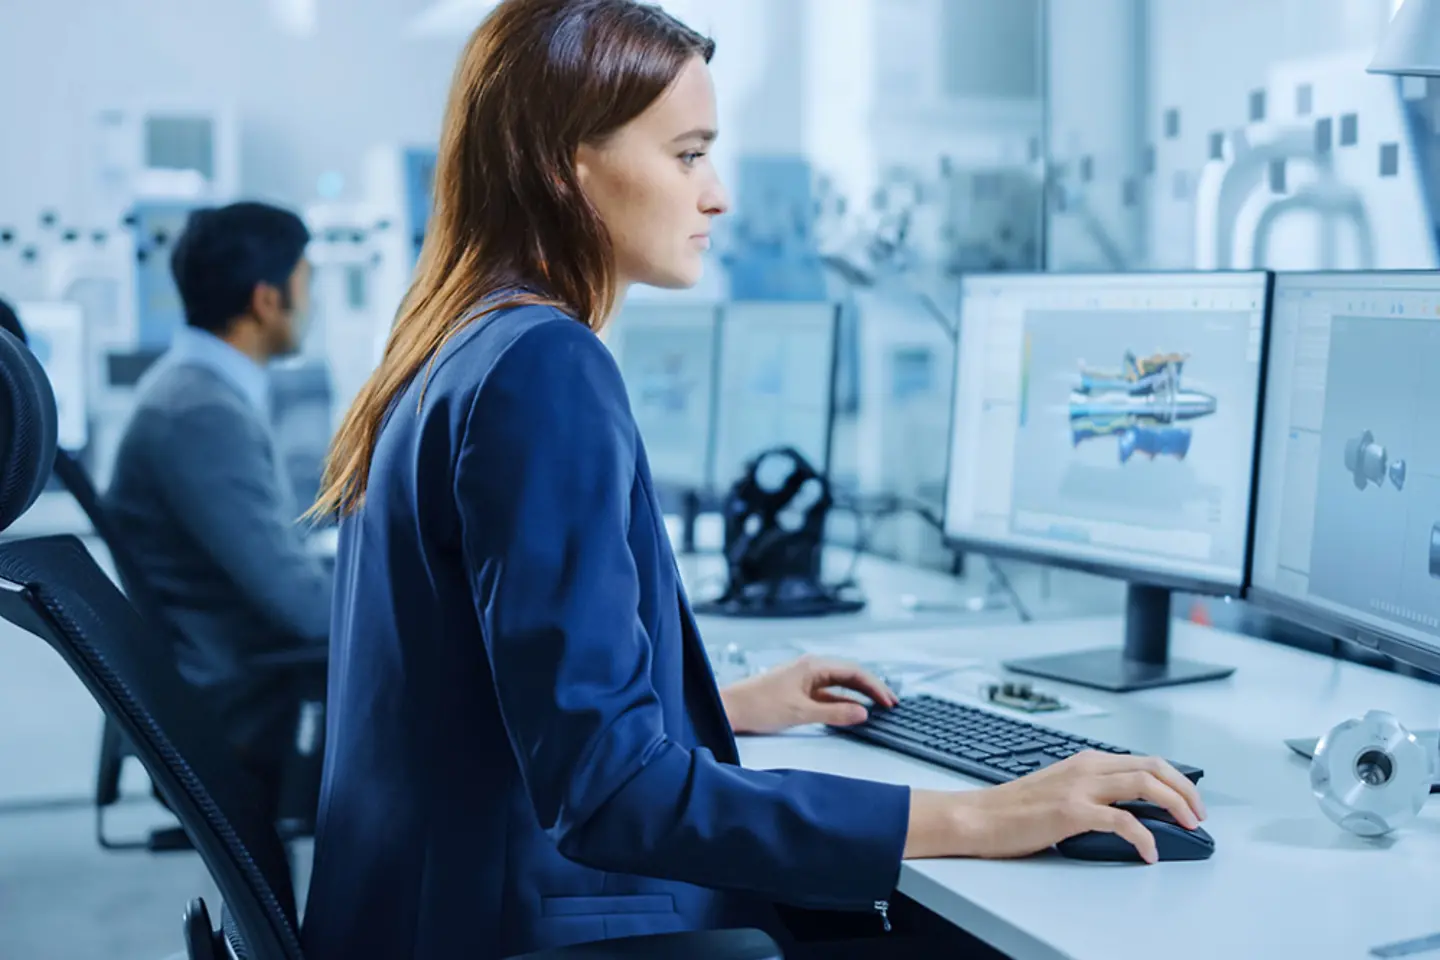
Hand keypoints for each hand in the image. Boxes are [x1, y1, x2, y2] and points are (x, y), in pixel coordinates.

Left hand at [720, 654, 898, 734]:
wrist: (730, 709)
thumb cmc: (758, 706)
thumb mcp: (801, 713)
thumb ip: (834, 713)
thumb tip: (862, 713)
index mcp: (812, 665)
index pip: (853, 671)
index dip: (875, 686)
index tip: (889, 700)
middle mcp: (810, 668)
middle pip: (849, 675)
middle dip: (871, 689)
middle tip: (890, 703)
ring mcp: (804, 679)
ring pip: (839, 685)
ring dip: (858, 696)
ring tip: (877, 707)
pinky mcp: (798, 691)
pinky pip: (827, 694)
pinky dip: (842, 702)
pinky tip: (852, 712)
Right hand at [906, 751, 1206, 864]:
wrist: (980, 816)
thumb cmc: (1016, 809)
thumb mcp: (1062, 789)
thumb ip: (1094, 790)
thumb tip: (1131, 809)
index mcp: (1087, 760)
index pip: (1146, 759)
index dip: (1176, 779)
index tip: (1190, 800)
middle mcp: (1086, 767)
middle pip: (1153, 766)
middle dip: (1185, 790)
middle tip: (1197, 815)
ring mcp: (1079, 787)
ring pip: (1144, 784)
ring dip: (1175, 805)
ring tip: (1188, 827)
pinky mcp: (1071, 811)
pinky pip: (1121, 820)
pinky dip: (1144, 836)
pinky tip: (1149, 852)